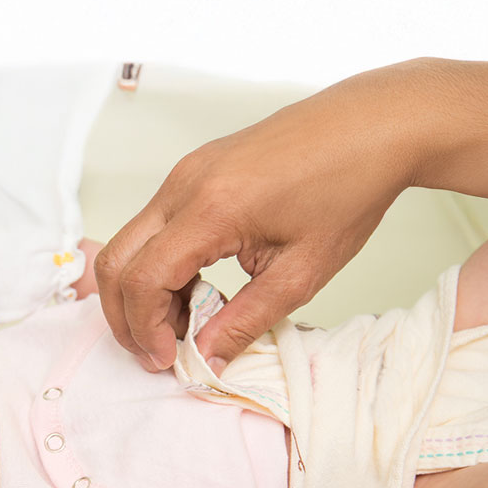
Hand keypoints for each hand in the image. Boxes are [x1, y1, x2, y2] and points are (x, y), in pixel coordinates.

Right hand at [95, 62, 418, 371]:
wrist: (372, 126)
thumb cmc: (347, 191)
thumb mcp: (301, 273)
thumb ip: (246, 321)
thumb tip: (206, 359)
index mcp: (210, 208)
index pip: (141, 278)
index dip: (145, 329)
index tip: (169, 360)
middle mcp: (184, 184)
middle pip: (115, 260)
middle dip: (126, 317)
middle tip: (158, 354)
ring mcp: (185, 172)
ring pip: (130, 243)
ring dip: (143, 292)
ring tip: (186, 327)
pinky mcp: (194, 170)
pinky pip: (156, 225)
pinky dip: (161, 265)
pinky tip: (199, 291)